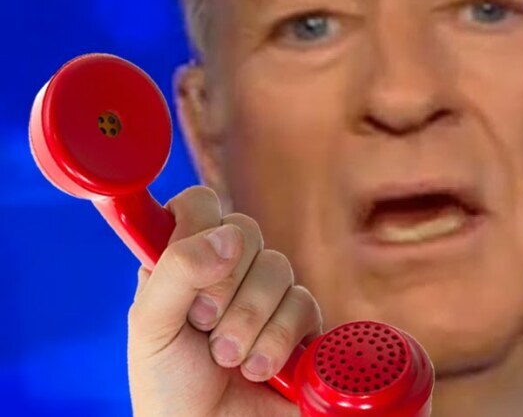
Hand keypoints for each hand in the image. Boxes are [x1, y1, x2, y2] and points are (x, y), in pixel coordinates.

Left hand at [127, 186, 322, 416]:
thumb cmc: (169, 386)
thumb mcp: (150, 326)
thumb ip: (176, 271)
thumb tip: (227, 236)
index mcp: (186, 261)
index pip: (201, 204)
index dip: (198, 224)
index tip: (191, 263)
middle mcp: (229, 270)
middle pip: (246, 231)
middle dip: (223, 287)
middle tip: (203, 325)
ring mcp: (269, 295)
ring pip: (278, 268)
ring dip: (248, 323)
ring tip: (228, 359)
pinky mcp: (302, 322)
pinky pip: (304, 304)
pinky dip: (276, 342)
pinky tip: (258, 368)